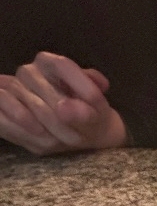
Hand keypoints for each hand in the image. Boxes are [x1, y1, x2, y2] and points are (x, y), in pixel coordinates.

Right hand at [0, 52, 127, 154]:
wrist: (75, 133)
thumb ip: (87, 108)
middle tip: (79, 139)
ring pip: (26, 101)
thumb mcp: (97, 113)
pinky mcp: (1, 103)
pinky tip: (37, 132)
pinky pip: (2, 108)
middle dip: (65, 118)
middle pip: (45, 89)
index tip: (97, 105)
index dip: (80, 85)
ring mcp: (12, 86)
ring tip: (63, 141)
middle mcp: (30, 71)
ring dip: (47, 125)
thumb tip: (64, 108)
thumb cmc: (87, 117)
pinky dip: (19, 121)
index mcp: (53, 64)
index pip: (63, 66)